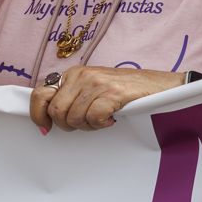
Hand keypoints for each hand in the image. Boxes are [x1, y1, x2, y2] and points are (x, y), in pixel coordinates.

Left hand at [31, 66, 182, 131]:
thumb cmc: (128, 91)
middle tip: (86, 123)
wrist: (162, 86)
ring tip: (103, 119)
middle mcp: (82, 75)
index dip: (39, 115)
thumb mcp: (94, 88)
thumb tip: (46, 120)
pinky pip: (94, 117)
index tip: (46, 128)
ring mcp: (98, 82)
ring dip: (89, 126)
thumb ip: (71, 97)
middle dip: (68, 125)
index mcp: (74, 73)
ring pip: (74, 118)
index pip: (40, 94)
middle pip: (56, 111)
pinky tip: (112, 118)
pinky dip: (102, 123)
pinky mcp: (113, 92)